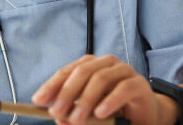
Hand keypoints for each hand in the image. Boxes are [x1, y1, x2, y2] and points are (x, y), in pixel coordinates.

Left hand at [31, 54, 177, 124]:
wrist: (145, 117)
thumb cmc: (113, 113)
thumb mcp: (88, 115)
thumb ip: (74, 115)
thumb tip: (58, 118)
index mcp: (90, 67)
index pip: (67, 71)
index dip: (52, 85)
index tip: (38, 100)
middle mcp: (105, 64)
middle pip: (82, 71)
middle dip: (66, 92)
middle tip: (56, 111)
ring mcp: (123, 71)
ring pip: (100, 78)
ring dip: (85, 100)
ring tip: (76, 119)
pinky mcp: (139, 83)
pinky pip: (123, 88)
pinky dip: (110, 100)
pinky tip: (100, 113)